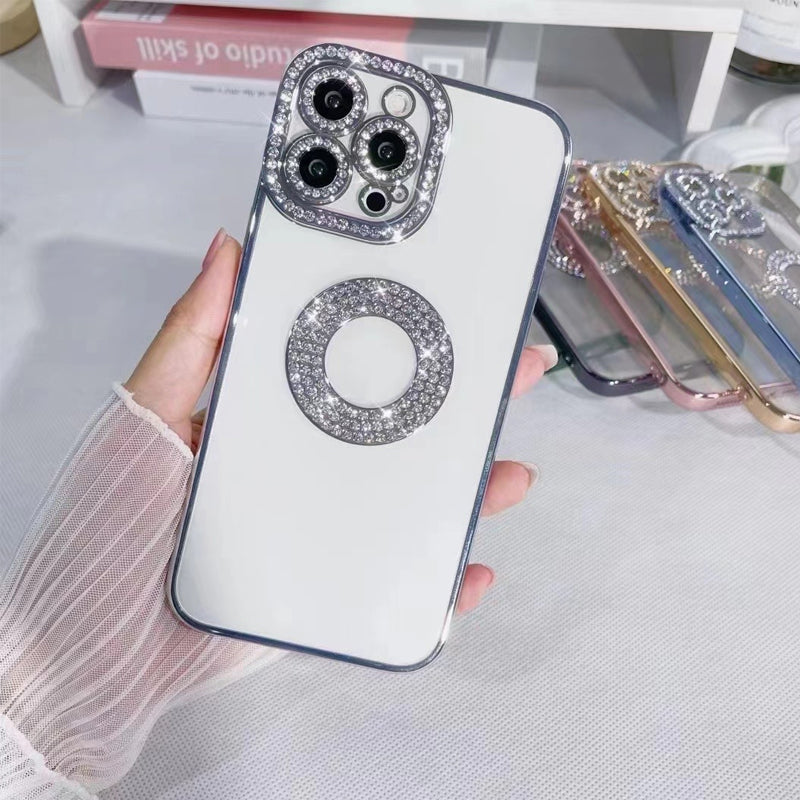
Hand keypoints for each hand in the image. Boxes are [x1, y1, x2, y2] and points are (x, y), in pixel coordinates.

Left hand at [126, 229, 556, 613]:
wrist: (103, 641)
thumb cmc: (117, 518)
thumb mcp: (153, 409)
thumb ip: (193, 334)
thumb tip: (228, 249)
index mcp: (278, 420)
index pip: (354, 372)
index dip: (407, 341)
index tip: (455, 313)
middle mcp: (312, 470)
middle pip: (402, 432)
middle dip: (465, 403)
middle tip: (514, 373)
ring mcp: (328, 527)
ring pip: (415, 503)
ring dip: (470, 489)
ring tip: (507, 475)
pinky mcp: (334, 585)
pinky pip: (403, 581)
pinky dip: (443, 578)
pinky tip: (470, 568)